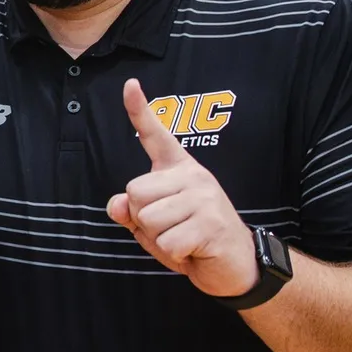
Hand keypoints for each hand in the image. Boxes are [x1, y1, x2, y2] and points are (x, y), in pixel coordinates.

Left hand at [106, 78, 256, 297]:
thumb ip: (132, 211)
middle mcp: (193, 176)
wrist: (235, 265)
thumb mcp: (154, 226)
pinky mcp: (210, 223)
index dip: (140, 111)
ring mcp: (204, 197)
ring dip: (158, 239)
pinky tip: (193, 250)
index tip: (129, 85)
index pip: (155, 137)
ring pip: (147, 218)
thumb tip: (116, 204)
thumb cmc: (191, 240)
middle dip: (142, 219)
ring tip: (183, 239)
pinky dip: (173, 254)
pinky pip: (166, 242)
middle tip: (171, 228)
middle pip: (134, 192)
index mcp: (179, 171)